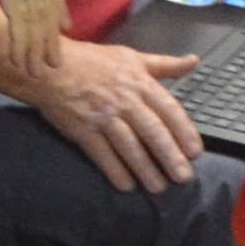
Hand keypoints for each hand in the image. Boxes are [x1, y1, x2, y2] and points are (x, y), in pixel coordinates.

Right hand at [17, 37, 203, 194]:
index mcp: (139, 82)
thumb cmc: (93, 62)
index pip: (168, 109)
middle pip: (152, 131)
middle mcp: (124, 101)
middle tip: (182, 177)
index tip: (195, 151)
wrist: (49, 66)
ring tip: (158, 187)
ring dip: (145, 169)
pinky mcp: (82, 130)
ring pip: (129, 146)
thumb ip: (164, 64)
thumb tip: (194, 61)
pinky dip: (114, 171)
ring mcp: (103, 117)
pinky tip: (126, 185)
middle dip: (169, 155)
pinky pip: (102, 154)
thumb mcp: (132, 57)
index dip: (184, 131)